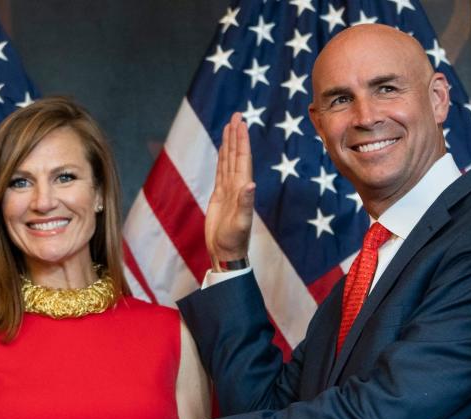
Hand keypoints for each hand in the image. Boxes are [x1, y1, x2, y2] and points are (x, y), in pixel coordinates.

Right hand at [205, 112, 255, 263]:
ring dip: (229, 143)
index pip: (242, 159)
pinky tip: (222, 149)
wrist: (225, 252)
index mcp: (243, 188)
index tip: (241, 123)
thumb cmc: (234, 240)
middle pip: (236, 155)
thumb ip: (245, 203)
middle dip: (236, 135)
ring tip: (230, 125)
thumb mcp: (240, 222)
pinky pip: (221, 170)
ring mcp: (228, 189)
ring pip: (228, 160)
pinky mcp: (220, 195)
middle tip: (237, 114)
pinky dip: (222, 157)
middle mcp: (237, 185)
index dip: (242, 141)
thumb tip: (250, 184)